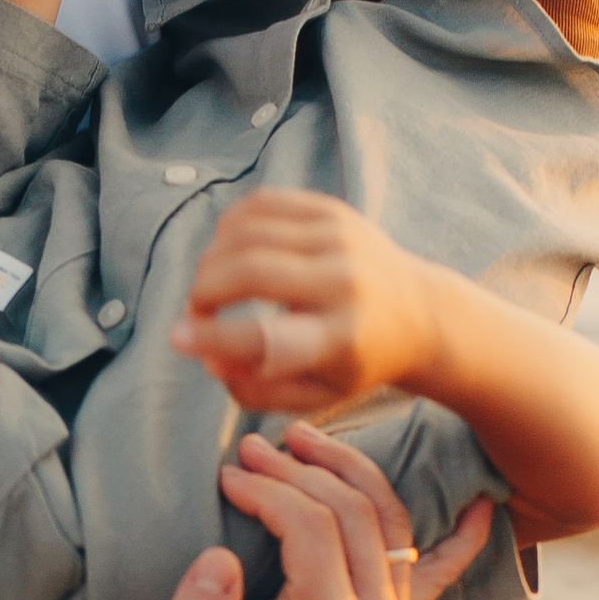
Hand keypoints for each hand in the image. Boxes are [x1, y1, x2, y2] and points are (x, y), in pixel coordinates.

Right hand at [132, 424, 489, 599]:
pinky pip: (441, 570)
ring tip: (302, 440)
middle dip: (301, 469)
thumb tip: (218, 560)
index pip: (312, 527)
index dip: (268, 488)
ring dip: (350, 469)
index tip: (226, 473)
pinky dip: (464, 536)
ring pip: (390, 518)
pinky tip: (483, 504)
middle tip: (251, 446)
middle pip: (355, 512)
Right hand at [171, 192, 445, 413]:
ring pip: (247, 233)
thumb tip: (206, 356)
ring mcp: (340, 237)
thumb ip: (255, 389)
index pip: (266, 335)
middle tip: (195, 313)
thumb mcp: (315, 394)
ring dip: (210, 261)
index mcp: (342, 337)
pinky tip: (227, 252)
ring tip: (210, 289)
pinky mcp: (332, 210)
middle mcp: (344, 281)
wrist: (420, 313)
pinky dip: (229, 227)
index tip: (178, 339)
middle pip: (249, 271)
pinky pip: (260, 204)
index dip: (213, 336)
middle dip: (203, 291)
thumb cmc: (357, 362)